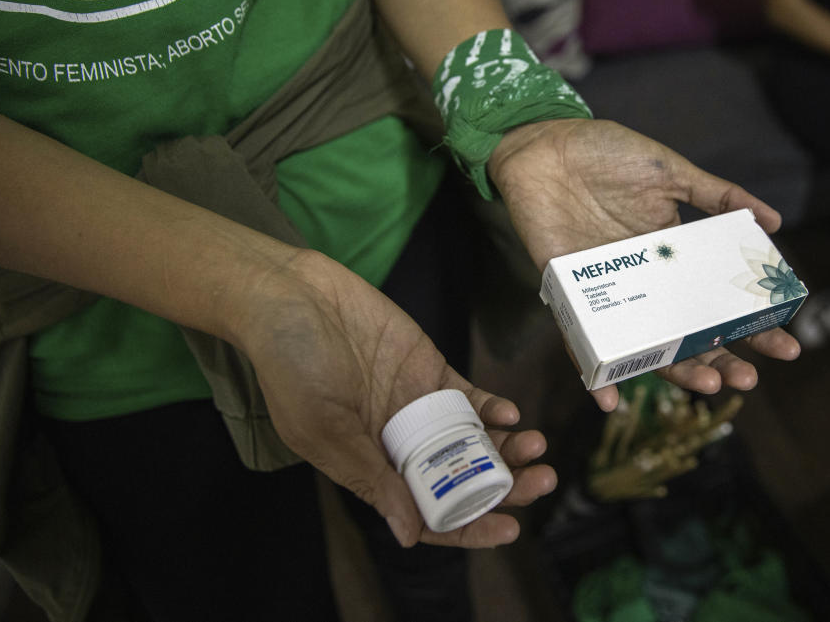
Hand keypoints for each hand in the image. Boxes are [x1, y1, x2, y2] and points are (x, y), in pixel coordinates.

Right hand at [233, 250, 555, 547]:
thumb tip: (409, 534)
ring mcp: (417, 406)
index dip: (468, 526)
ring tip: (536, 447)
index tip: (508, 528)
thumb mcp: (323, 428)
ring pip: (473, 440)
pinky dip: (493, 409)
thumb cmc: (290, 364)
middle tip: (539, 481)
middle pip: (461, 478)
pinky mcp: (428, 369)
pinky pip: (469, 398)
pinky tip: (510, 414)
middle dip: (505, 485)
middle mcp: (398, 443)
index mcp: (369, 467)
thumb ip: (371, 477)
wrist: (290, 294)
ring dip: (507, 448)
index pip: (426, 512)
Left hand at [487, 118, 800, 409]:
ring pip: (642, 343)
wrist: (542, 145)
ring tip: (706, 385)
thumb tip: (773, 221)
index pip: (714, 299)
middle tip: (748, 379)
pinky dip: (592, 371)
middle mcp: (642, 280)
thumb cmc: (604, 154)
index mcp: (670, 254)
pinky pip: (579, 340)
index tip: (784, 347)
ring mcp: (606, 290)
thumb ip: (718, 194)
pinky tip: (611, 398)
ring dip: (672, 371)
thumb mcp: (670, 171)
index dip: (748, 325)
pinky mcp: (568, 294)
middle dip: (719, 359)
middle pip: (684, 331)